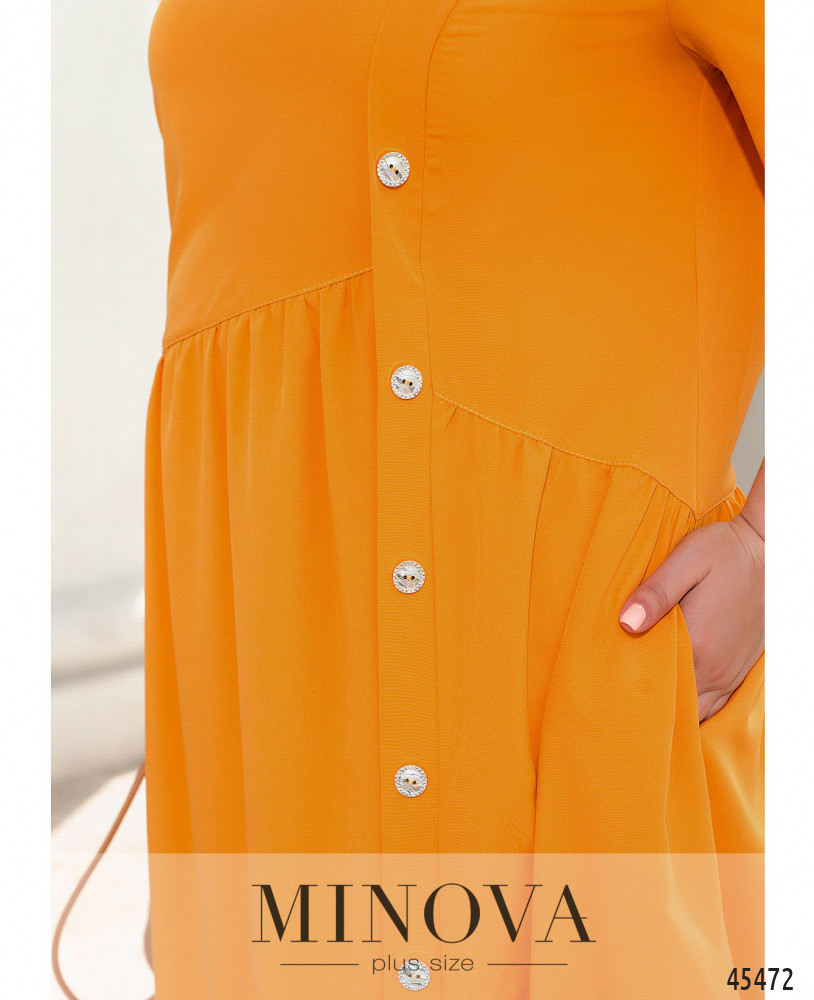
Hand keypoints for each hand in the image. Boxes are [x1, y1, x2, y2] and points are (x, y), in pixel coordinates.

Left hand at [617, 512, 763, 722]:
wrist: (770, 553)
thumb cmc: (725, 551)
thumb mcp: (688, 559)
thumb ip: (656, 592)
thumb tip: (625, 622)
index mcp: (698, 642)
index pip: (654, 681)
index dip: (628, 683)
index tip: (605, 677)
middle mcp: (715, 668)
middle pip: (672, 702)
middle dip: (644, 699)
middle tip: (616, 688)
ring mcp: (729, 674)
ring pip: (694, 710)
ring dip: (670, 705)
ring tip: (641, 693)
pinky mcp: (738, 672)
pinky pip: (713, 706)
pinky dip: (692, 705)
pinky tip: (673, 694)